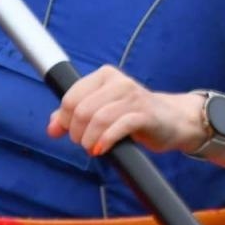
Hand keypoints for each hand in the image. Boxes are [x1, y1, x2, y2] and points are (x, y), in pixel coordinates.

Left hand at [45, 64, 201, 156]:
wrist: (173, 120)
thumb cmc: (134, 115)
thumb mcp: (103, 110)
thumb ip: (75, 115)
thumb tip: (51, 127)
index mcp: (105, 75)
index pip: (71, 97)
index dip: (64, 120)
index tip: (70, 133)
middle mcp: (119, 82)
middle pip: (82, 110)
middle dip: (77, 132)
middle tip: (84, 142)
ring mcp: (133, 97)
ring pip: (97, 119)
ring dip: (89, 140)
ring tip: (93, 148)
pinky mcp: (145, 114)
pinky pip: (118, 127)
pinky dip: (105, 141)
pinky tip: (102, 149)